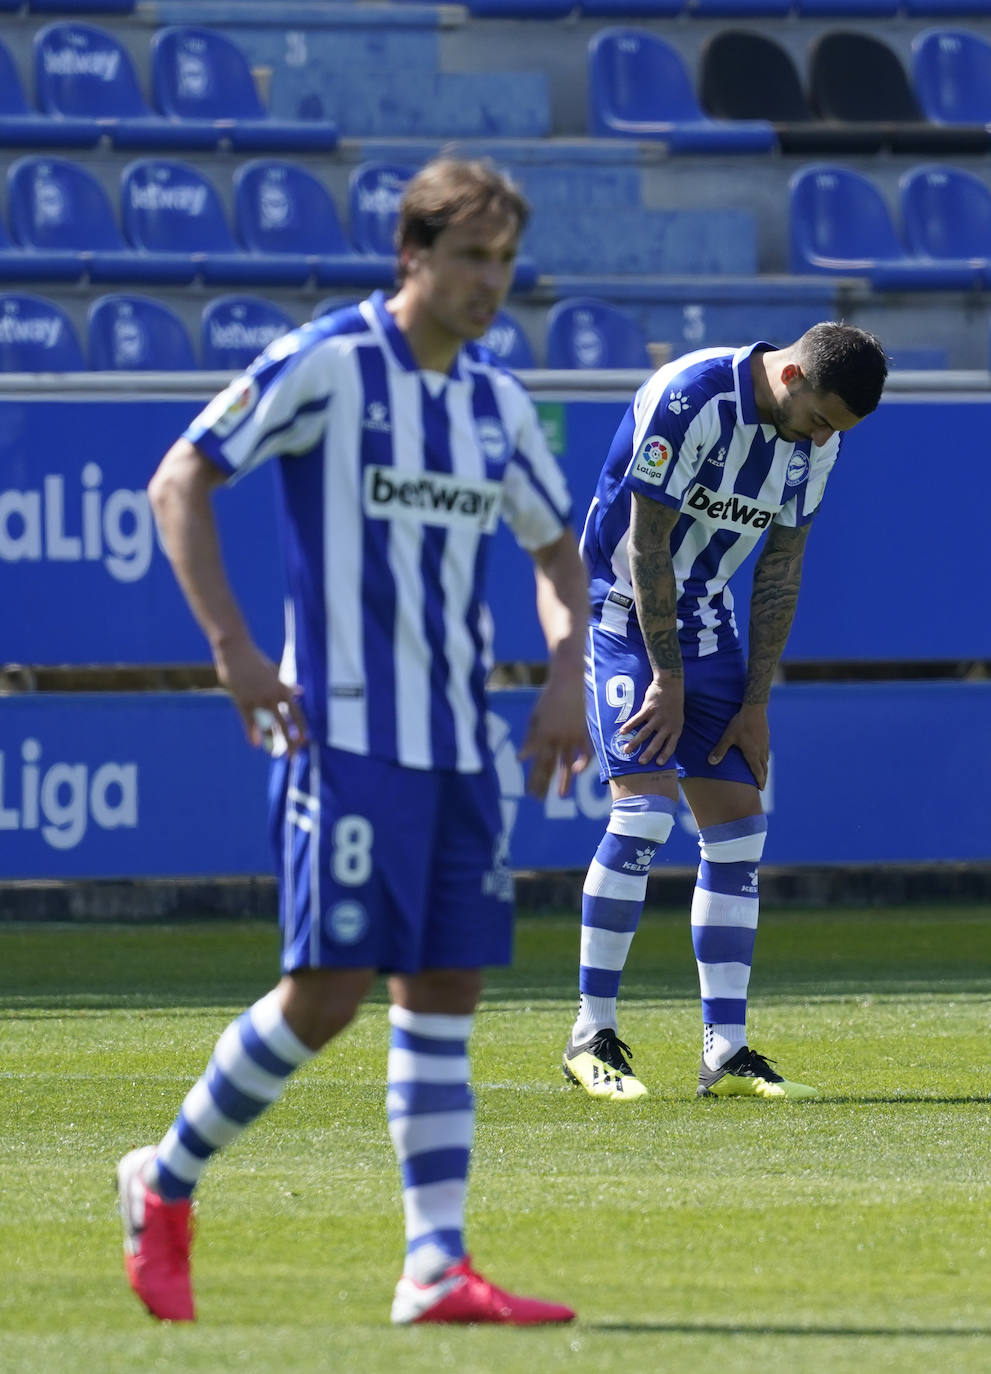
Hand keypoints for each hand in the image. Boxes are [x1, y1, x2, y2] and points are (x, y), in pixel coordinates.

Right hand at [214, 636, 308, 754]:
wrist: (235, 650)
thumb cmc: (255, 660)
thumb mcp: (274, 672)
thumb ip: (286, 685)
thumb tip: (300, 691)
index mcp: (282, 689)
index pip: (296, 713)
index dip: (301, 728)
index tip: (304, 741)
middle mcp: (272, 696)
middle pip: (284, 724)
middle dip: (290, 742)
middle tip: (294, 757)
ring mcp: (257, 698)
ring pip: (267, 725)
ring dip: (272, 741)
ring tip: (275, 754)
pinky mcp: (242, 699)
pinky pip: (248, 720)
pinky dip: (251, 732)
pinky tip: (254, 744)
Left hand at [518, 674, 590, 798]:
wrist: (568, 680)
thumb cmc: (549, 698)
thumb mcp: (534, 718)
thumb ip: (529, 740)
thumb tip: (521, 759)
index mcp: (542, 735)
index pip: (536, 763)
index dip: (533, 779)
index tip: (529, 792)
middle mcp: (556, 739)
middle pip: (549, 766)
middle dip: (543, 783)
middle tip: (538, 799)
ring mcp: (571, 736)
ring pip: (566, 763)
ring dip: (563, 781)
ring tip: (561, 796)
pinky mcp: (584, 731)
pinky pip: (586, 752)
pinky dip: (583, 763)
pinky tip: (577, 772)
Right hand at [618, 676, 683, 766]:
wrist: (670, 685)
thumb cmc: (674, 702)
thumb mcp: (677, 717)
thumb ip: (670, 728)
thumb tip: (661, 739)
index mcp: (676, 728)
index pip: (671, 745)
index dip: (665, 754)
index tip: (658, 763)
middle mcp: (667, 725)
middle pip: (657, 742)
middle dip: (648, 753)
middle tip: (641, 762)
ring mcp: (657, 717)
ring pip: (644, 733)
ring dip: (635, 743)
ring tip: (626, 750)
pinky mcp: (648, 709)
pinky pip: (637, 720)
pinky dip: (629, 726)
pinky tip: (622, 732)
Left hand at [708, 703, 768, 787]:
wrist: (754, 709)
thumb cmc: (740, 723)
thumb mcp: (728, 737)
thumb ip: (720, 750)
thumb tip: (710, 762)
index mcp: (753, 754)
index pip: (758, 772)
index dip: (759, 781)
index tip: (760, 789)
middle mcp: (761, 751)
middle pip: (764, 768)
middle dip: (763, 778)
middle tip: (762, 786)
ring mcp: (765, 744)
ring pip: (766, 760)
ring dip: (764, 768)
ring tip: (762, 773)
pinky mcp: (766, 737)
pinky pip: (766, 752)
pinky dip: (764, 758)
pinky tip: (762, 756)